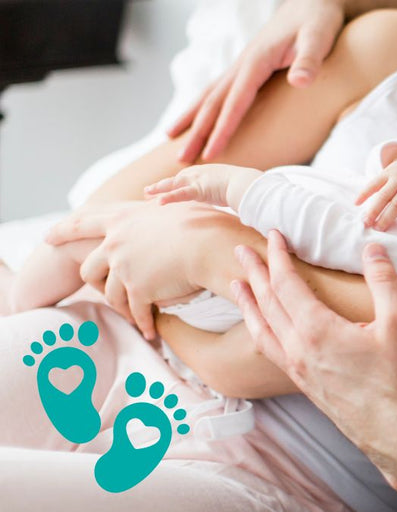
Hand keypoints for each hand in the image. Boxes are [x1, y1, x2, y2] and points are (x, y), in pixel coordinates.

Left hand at [47, 201, 216, 339]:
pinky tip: (150, 332)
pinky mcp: (138, 289)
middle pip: (90, 268)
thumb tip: (156, 198)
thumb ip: (156, 208)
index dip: (64, 230)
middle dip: (93, 283)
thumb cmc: (202, 222)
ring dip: (122, 308)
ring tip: (134, 316)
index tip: (47, 237)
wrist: (210, 244)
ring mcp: (125, 267)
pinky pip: (136, 311)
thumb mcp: (172, 206)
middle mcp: (116, 243)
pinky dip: (143, 322)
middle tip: (96, 291)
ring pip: (111, 294)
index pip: (83, 223)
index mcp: (122, 218)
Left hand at [144, 164, 259, 208]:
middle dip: (161, 186)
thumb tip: (236, 201)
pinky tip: (158, 202)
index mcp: (207, 172)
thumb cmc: (247, 186)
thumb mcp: (235, 188)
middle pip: (176, 180)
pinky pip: (180, 194)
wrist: (249, 184)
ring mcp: (198, 180)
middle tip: (148, 192)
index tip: (165, 189)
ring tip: (146, 194)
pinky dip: (169, 198)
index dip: (174, 184)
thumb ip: (229, 192)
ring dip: (158, 189)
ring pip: (173, 185)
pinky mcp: (199, 189)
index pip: (187, 178)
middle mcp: (200, 173)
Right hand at [168, 0, 345, 162]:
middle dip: (197, 132)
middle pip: (213, 102)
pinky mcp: (247, 66)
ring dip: (192, 118)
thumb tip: (300, 81)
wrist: (312, 2)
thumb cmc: (317, 21)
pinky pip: (220, 90)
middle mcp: (242, 63)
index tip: (210, 155)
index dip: (222, 130)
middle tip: (180, 160)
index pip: (235, 102)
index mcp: (257, 61)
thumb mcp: (318, 39)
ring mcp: (242, 64)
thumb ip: (309, 61)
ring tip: (172, 139)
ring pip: (210, 94)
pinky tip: (196, 118)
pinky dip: (204, 106)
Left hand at [232, 230, 396, 431]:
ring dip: (248, 303)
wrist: (394, 431)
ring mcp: (297, 368)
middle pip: (266, 303)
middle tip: (241, 250)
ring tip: (237, 286)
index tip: (273, 235)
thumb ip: (384, 282)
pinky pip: (269, 349)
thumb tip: (373, 248)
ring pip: (261, 329)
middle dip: (254, 272)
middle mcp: (298, 348)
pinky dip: (258, 330)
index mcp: (317, 329)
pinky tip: (262, 329)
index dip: (278, 256)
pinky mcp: (303, 384)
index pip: (286, 283)